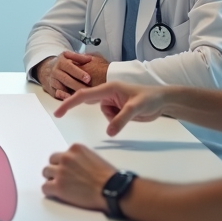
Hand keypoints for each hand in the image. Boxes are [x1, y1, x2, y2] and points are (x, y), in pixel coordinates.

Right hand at [36, 52, 108, 99]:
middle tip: (89, 90)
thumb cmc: (63, 63)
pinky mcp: (51, 90)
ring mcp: (52, 81)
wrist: (46, 69)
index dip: (79, 73)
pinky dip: (65, 98)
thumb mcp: (68, 56)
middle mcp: (55, 71)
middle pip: (66, 79)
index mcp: (61, 62)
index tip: (88, 78)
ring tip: (83, 97)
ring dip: (71, 93)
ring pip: (61, 88)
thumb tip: (89, 59)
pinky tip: (72, 99)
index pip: (70, 67)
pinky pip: (58, 95)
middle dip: (77, 85)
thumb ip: (79, 57)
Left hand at [41, 143, 116, 210]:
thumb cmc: (109, 177)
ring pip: (46, 173)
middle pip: (51, 162)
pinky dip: (50, 191)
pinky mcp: (58, 186)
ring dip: (52, 179)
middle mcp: (66, 157)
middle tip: (63, 179)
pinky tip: (58, 194)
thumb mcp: (94, 158)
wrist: (112, 189)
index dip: (64, 164)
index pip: (61, 154)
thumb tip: (74, 166)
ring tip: (61, 187)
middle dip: (56, 170)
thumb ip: (80, 159)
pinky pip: (45, 187)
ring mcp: (61, 172)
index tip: (69, 171)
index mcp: (75, 149)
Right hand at [54, 81, 168, 135]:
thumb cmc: (150, 98)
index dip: (69, 102)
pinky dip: (116, 121)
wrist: (163, 101)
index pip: (84, 95)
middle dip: (76, 107)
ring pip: (103, 114)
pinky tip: (129, 115)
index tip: (58, 111)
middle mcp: (108, 93)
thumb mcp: (136, 108)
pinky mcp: (117, 109)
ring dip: (112, 119)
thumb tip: (109, 133)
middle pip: (87, 102)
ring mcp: (112, 101)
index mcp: (109, 88)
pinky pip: (110, 119)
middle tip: (59, 115)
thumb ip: (122, 119)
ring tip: (130, 113)